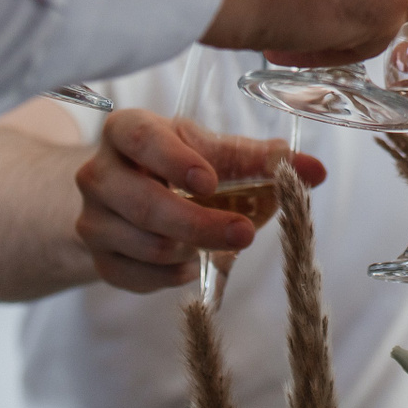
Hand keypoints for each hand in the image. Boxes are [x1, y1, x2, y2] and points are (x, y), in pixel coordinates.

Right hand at [72, 108, 324, 292]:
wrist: (126, 193)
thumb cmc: (177, 162)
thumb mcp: (212, 150)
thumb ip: (262, 159)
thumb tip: (316, 170)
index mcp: (127, 130)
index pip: (141, 139)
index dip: (174, 160)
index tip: (211, 182)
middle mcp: (98, 172)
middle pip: (144, 204)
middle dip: (199, 223)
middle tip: (245, 234)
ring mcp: (91, 218)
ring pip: (144, 244)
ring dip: (189, 248)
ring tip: (216, 239)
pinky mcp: (96, 258)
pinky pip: (135, 277)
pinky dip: (169, 276)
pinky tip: (188, 263)